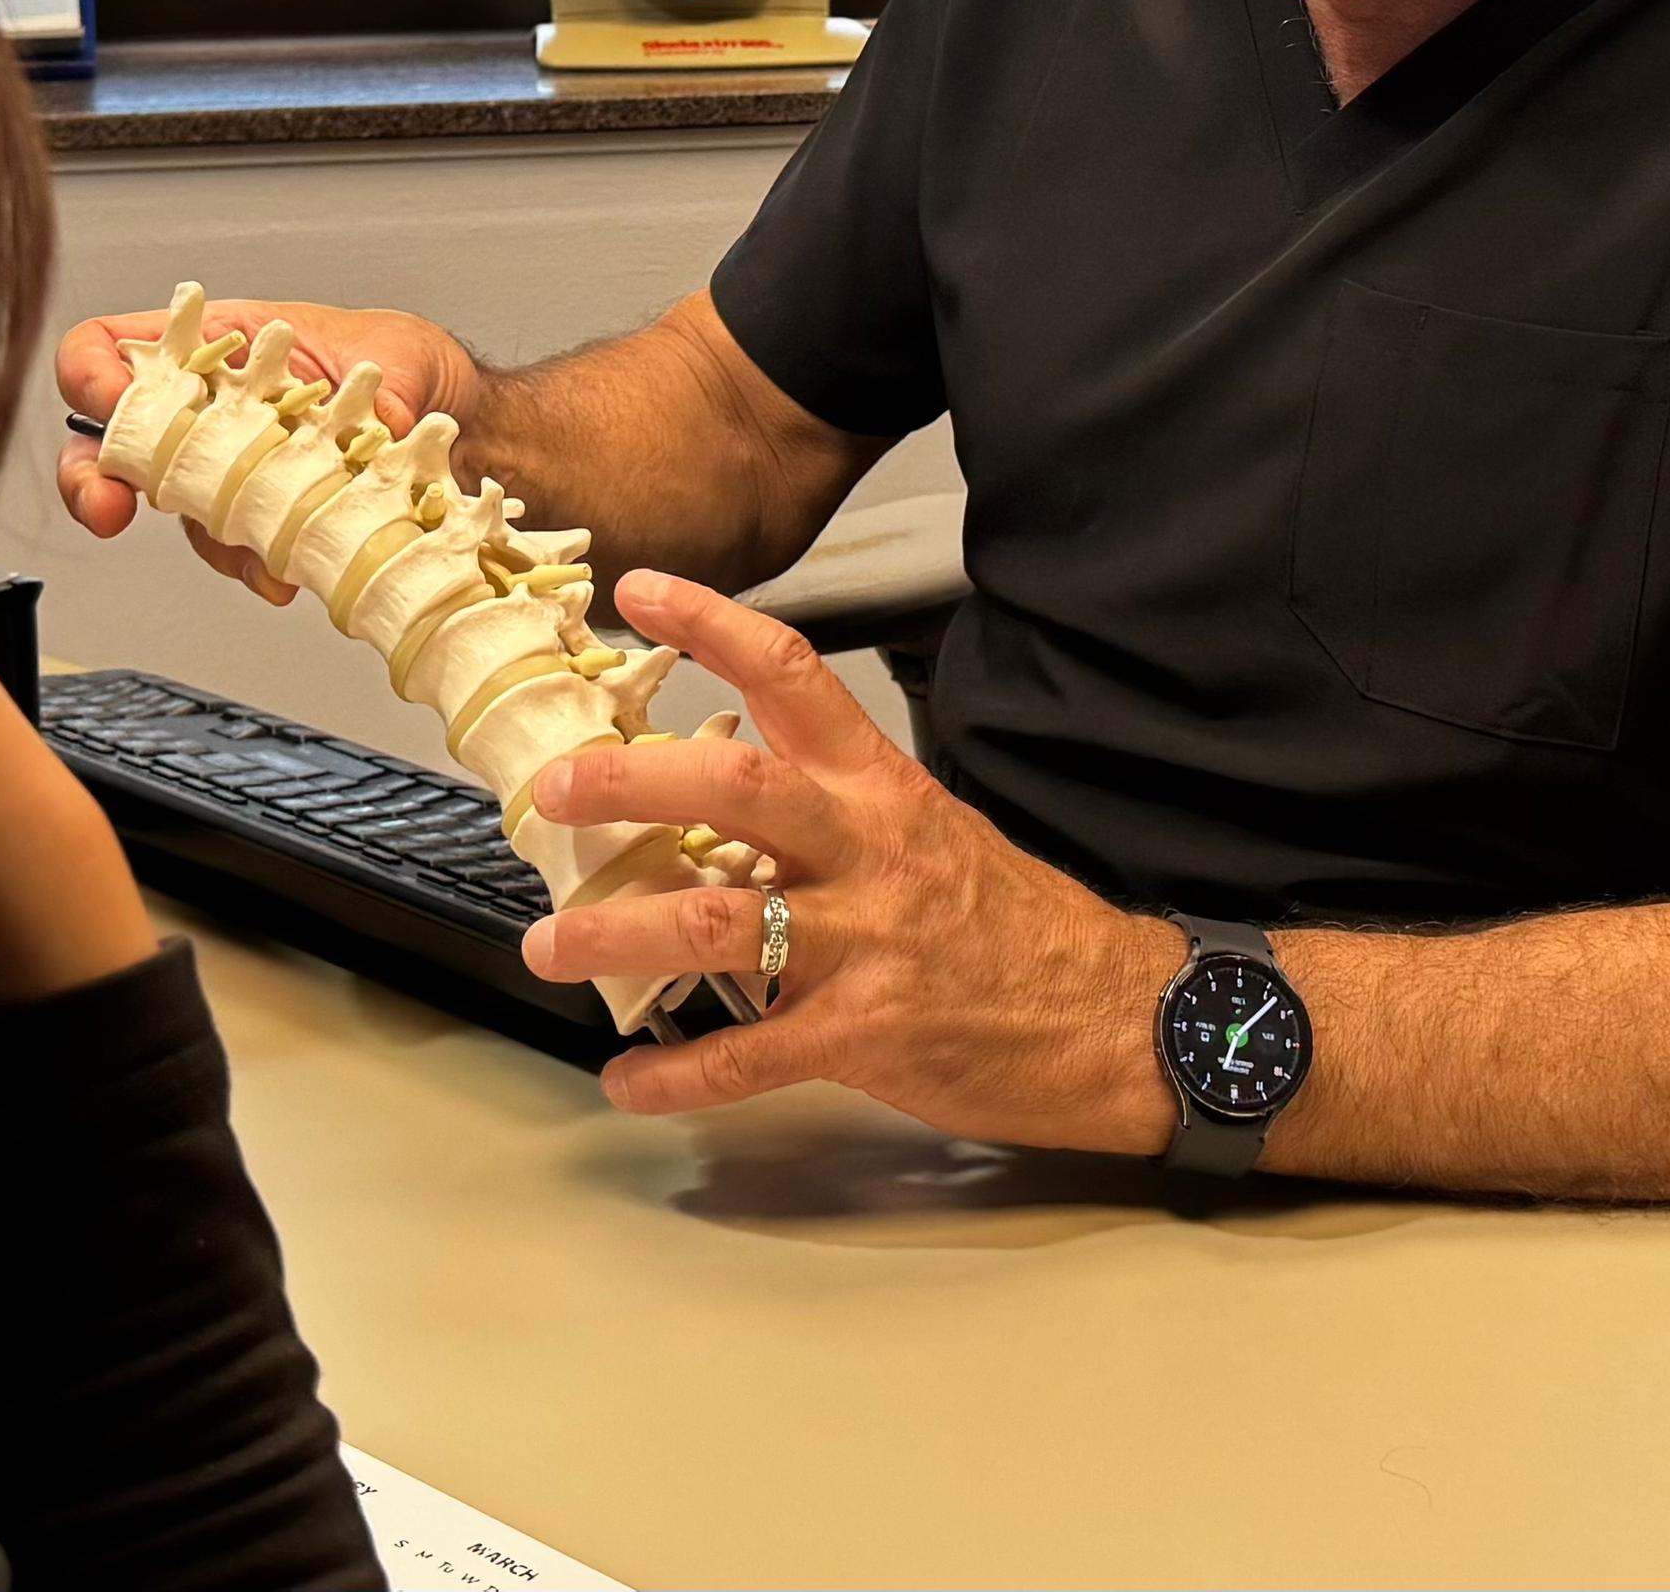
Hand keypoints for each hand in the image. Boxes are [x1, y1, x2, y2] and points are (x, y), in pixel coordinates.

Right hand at [50, 296, 475, 603]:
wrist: (445, 418)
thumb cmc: (399, 365)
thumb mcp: (392, 355)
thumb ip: (373, 395)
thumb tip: (378, 432)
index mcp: (212, 340)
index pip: (110, 346)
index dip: (93, 373)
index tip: (109, 400)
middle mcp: (202, 406)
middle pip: (106, 442)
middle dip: (93, 481)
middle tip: (108, 506)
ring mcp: (221, 465)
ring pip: (171, 509)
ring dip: (207, 535)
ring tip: (260, 548)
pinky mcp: (252, 515)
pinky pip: (228, 549)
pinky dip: (252, 567)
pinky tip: (284, 574)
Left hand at [514, 572, 1187, 1148]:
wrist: (1119, 1022)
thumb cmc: (1018, 927)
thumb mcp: (932, 832)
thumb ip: (832, 809)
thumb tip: (719, 794)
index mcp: (883, 788)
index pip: (793, 675)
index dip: (710, 624)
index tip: (634, 589)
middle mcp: (868, 850)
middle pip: (734, 787)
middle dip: (630, 782)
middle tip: (554, 788)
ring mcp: (866, 943)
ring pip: (717, 923)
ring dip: (617, 933)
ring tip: (550, 947)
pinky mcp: (867, 1035)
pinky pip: (750, 1054)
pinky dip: (678, 1071)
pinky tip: (630, 1079)